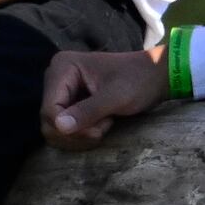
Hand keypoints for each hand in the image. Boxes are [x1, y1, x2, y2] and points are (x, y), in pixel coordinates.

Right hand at [43, 47, 168, 151]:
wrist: (156, 76)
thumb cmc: (139, 81)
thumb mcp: (116, 97)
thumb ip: (88, 111)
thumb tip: (59, 127)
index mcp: (63, 68)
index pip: (49, 110)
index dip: (69, 128)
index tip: (99, 130)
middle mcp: (55, 78)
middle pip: (49, 121)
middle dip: (76, 133)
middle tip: (103, 128)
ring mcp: (60, 91)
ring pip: (55, 129)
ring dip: (80, 136)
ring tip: (104, 124)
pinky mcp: (67, 103)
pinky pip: (63, 128)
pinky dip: (81, 135)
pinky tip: (100, 127)